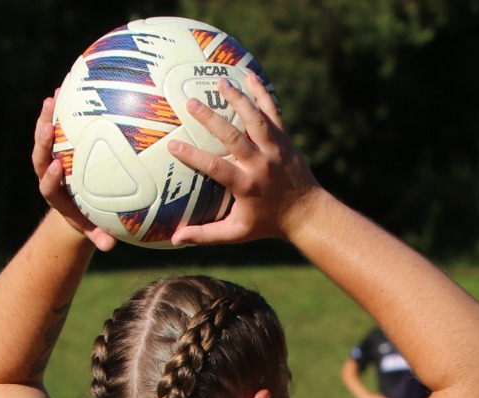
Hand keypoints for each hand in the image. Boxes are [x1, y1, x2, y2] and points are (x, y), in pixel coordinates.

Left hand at [32, 95, 116, 250]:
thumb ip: (99, 237)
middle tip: (47, 127)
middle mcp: (48, 174)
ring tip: (53, 98)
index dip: (50, 177)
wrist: (75, 207)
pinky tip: (69, 91)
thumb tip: (110, 246)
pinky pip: (57, 126)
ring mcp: (51, 158)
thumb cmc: (88, 219)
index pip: (47, 185)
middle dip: (41, 142)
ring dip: (46, 118)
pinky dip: (60, 111)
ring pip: (44, 137)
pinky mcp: (58, 146)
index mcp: (54, 194)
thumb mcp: (93, 229)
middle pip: (40, 156)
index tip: (58, 168)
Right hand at [167, 72, 321, 245]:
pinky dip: (262, 93)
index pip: (215, 167)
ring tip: (221, 81)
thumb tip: (174, 240)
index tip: (172, 144)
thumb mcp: (236, 233)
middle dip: (211, 119)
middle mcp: (260, 164)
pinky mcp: (284, 139)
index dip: (193, 155)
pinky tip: (249, 75)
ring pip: (255, 119)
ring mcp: (274, 149)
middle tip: (191, 102)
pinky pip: (273, 112)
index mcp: (246, 185)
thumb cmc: (266, 224)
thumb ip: (205, 235)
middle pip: (233, 136)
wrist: (306, 213)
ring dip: (238, 99)